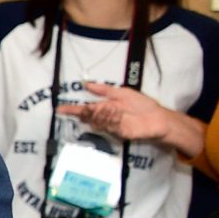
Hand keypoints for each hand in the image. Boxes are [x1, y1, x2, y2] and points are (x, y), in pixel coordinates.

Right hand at [63, 82, 180, 145]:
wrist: (159, 118)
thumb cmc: (142, 105)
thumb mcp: (122, 92)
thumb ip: (104, 89)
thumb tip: (86, 84)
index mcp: (104, 107)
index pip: (84, 109)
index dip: (72, 110)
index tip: (59, 108)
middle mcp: (105, 118)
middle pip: (88, 116)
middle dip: (86, 112)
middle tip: (89, 108)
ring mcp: (112, 126)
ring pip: (97, 121)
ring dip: (101, 114)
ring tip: (111, 108)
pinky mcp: (119, 133)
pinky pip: (110, 126)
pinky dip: (111, 118)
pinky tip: (117, 113)